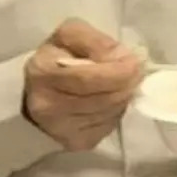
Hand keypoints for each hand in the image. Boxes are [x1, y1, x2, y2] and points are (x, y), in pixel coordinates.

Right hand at [23, 18, 144, 150]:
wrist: (39, 90)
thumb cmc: (58, 57)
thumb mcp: (71, 35)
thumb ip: (96, 41)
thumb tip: (124, 59)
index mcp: (42, 72)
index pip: (87, 78)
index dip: (117, 72)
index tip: (135, 63)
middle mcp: (47, 105)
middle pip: (102, 98)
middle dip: (127, 84)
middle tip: (137, 73)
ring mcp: (59, 128)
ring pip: (108, 113)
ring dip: (123, 97)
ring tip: (123, 84)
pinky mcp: (74, 142)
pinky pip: (108, 126)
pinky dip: (116, 112)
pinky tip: (111, 100)